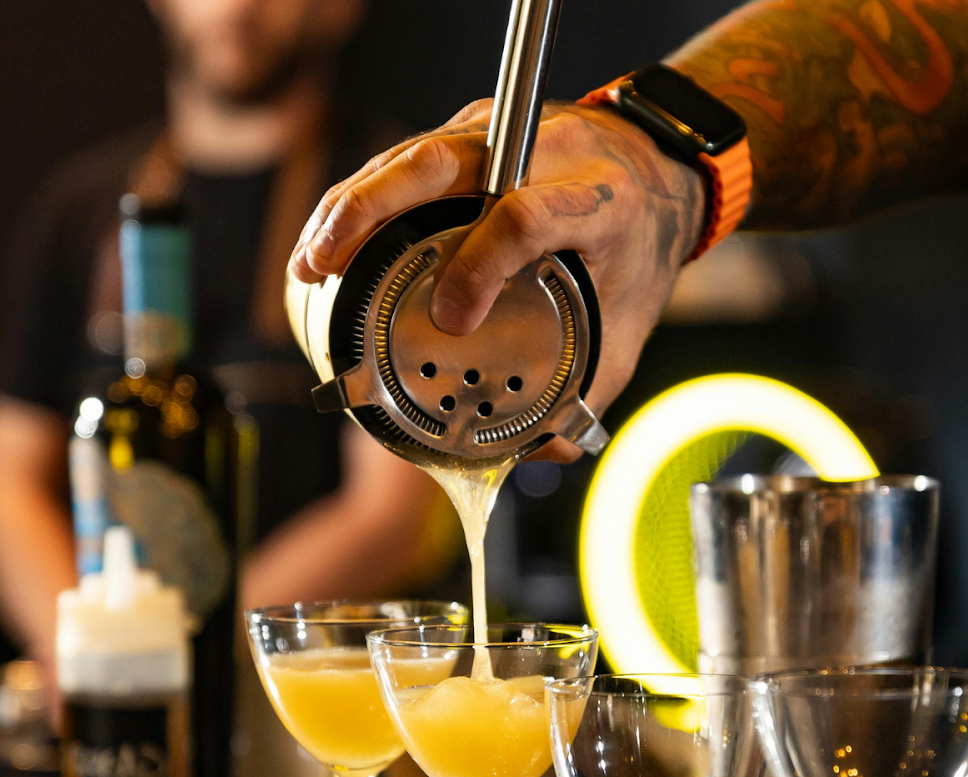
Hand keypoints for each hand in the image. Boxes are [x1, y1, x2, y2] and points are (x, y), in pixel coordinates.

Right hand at [289, 101, 705, 460]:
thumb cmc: (638, 247)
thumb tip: (541, 453)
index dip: (482, 263)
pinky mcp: (472, 132)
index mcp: (597, 201)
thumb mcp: (631, 320)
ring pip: (413, 154)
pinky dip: (361, 196)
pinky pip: (406, 158)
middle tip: (326, 262)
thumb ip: (592, 385)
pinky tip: (330, 237)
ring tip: (310, 259)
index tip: (451, 317)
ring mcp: (503, 135)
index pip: (528, 216)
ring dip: (350, 203)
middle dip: (373, 208)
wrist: (658, 169)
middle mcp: (544, 154)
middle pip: (444, 161)